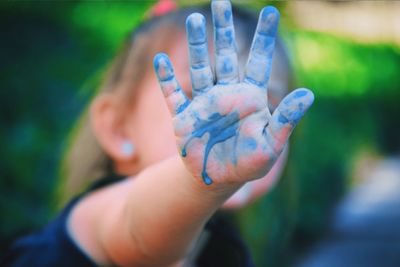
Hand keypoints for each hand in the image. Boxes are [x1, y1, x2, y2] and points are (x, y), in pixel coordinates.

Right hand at [153, 0, 313, 186]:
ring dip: (195, 45)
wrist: (219, 179)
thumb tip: (308, 94)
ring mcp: (203, 104)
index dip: (264, 37)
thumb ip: (285, 119)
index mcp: (249, 98)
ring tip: (194, 19)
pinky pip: (173, 95)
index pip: (258, 61)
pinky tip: (160, 60)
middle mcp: (226, 95)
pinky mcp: (184, 118)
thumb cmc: (248, 163)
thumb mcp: (271, 144)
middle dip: (223, 29)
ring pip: (199, 68)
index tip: (271, 12)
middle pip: (224, 55)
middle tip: (220, 1)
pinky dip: (167, 80)